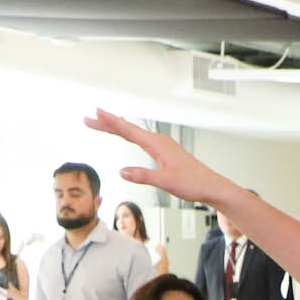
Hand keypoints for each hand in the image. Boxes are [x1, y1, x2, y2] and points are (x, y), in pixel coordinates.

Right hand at [87, 109, 235, 208]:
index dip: (110, 122)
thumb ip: (143, 176)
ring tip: (101, 122)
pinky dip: (129, 134)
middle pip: (128, 129)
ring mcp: (162, 145)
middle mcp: (159, 141)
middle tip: (89, 119)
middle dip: (108, 124)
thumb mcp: (166, 182)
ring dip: (116, 128)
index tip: (96, 113)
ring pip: (134, 133)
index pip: (128, 131)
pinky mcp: (164, 151)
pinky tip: (127, 133)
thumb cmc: (193, 184)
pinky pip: (141, 138)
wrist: (210, 186)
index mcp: (157, 144)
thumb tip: (122, 172)